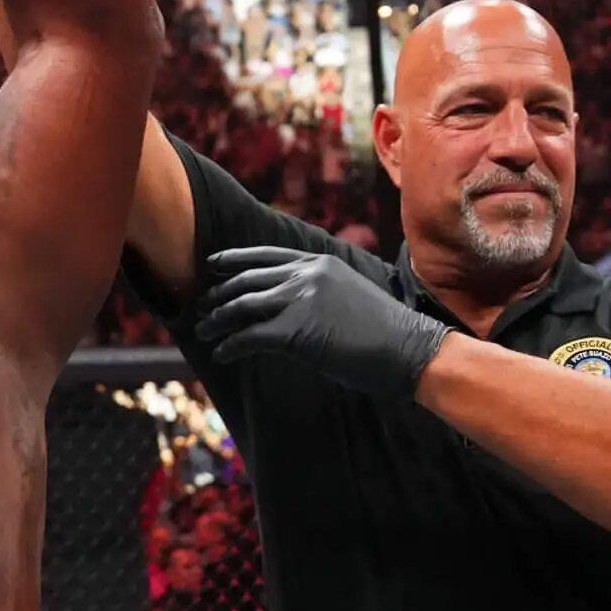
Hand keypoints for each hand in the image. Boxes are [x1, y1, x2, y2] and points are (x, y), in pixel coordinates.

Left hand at [196, 247, 451, 401]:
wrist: (410, 349)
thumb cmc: (384, 331)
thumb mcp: (348, 294)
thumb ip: (317, 290)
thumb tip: (288, 304)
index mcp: (319, 263)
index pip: (265, 256)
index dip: (234, 260)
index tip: (212, 265)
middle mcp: (306, 275)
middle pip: (247, 280)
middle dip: (219, 294)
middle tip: (201, 309)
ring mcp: (300, 301)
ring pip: (242, 306)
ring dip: (217, 320)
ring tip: (203, 332)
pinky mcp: (296, 331)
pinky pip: (250, 336)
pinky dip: (231, 345)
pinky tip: (223, 353)